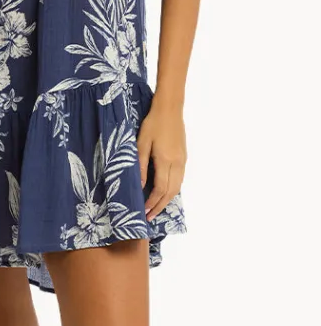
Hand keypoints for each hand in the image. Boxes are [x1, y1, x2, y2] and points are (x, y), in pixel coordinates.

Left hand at [137, 95, 186, 221]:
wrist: (170, 109)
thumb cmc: (153, 123)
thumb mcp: (142, 143)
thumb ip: (141, 165)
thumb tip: (140, 186)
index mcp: (166, 161)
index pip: (160, 189)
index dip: (152, 203)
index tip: (144, 212)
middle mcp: (177, 163)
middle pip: (171, 192)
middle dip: (160, 206)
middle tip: (150, 217)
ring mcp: (183, 160)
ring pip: (178, 187)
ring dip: (167, 200)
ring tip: (156, 208)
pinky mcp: (184, 156)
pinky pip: (180, 179)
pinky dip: (172, 189)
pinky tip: (165, 192)